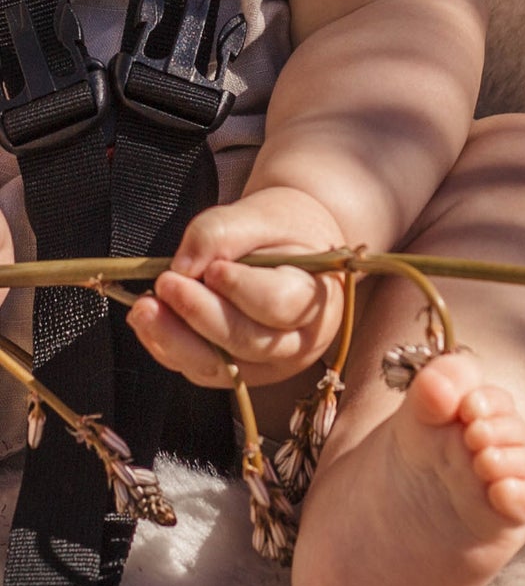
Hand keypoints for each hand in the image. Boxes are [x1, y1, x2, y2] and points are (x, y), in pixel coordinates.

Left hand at [129, 187, 347, 389]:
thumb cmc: (286, 229)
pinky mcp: (240, 372)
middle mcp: (300, 341)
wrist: (295, 249)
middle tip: (165, 283)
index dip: (242, 290)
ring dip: (174, 340)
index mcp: (319, 297)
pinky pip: (200, 369)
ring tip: (143, 308)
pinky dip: (169, 348)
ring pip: (219, 365)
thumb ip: (222, 231)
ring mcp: (270, 363)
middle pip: (246, 341)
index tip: (212, 268)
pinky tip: (151, 321)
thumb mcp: (262, 214)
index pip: (280, 303)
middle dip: (199, 314)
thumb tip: (182, 267)